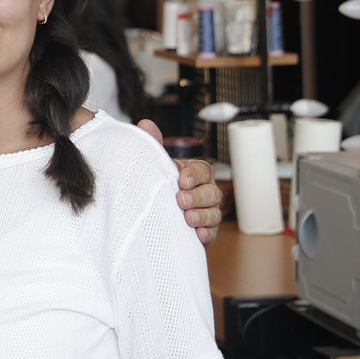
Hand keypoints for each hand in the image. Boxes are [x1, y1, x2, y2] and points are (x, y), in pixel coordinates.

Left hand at [136, 118, 221, 244]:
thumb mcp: (153, 166)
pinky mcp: (204, 231)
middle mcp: (203, 192)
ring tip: (188, 218)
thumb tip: (146, 124)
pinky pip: (212, 232)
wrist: (149, 215)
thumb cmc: (155, 186)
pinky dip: (207, 233)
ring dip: (202, 215)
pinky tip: (199, 234)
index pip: (202, 170)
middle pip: (211, 192)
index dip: (194, 175)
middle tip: (181, 200)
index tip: (181, 180)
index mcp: (193, 173)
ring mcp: (205, 212)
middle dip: (197, 196)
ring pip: (214, 212)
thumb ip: (152, 145)